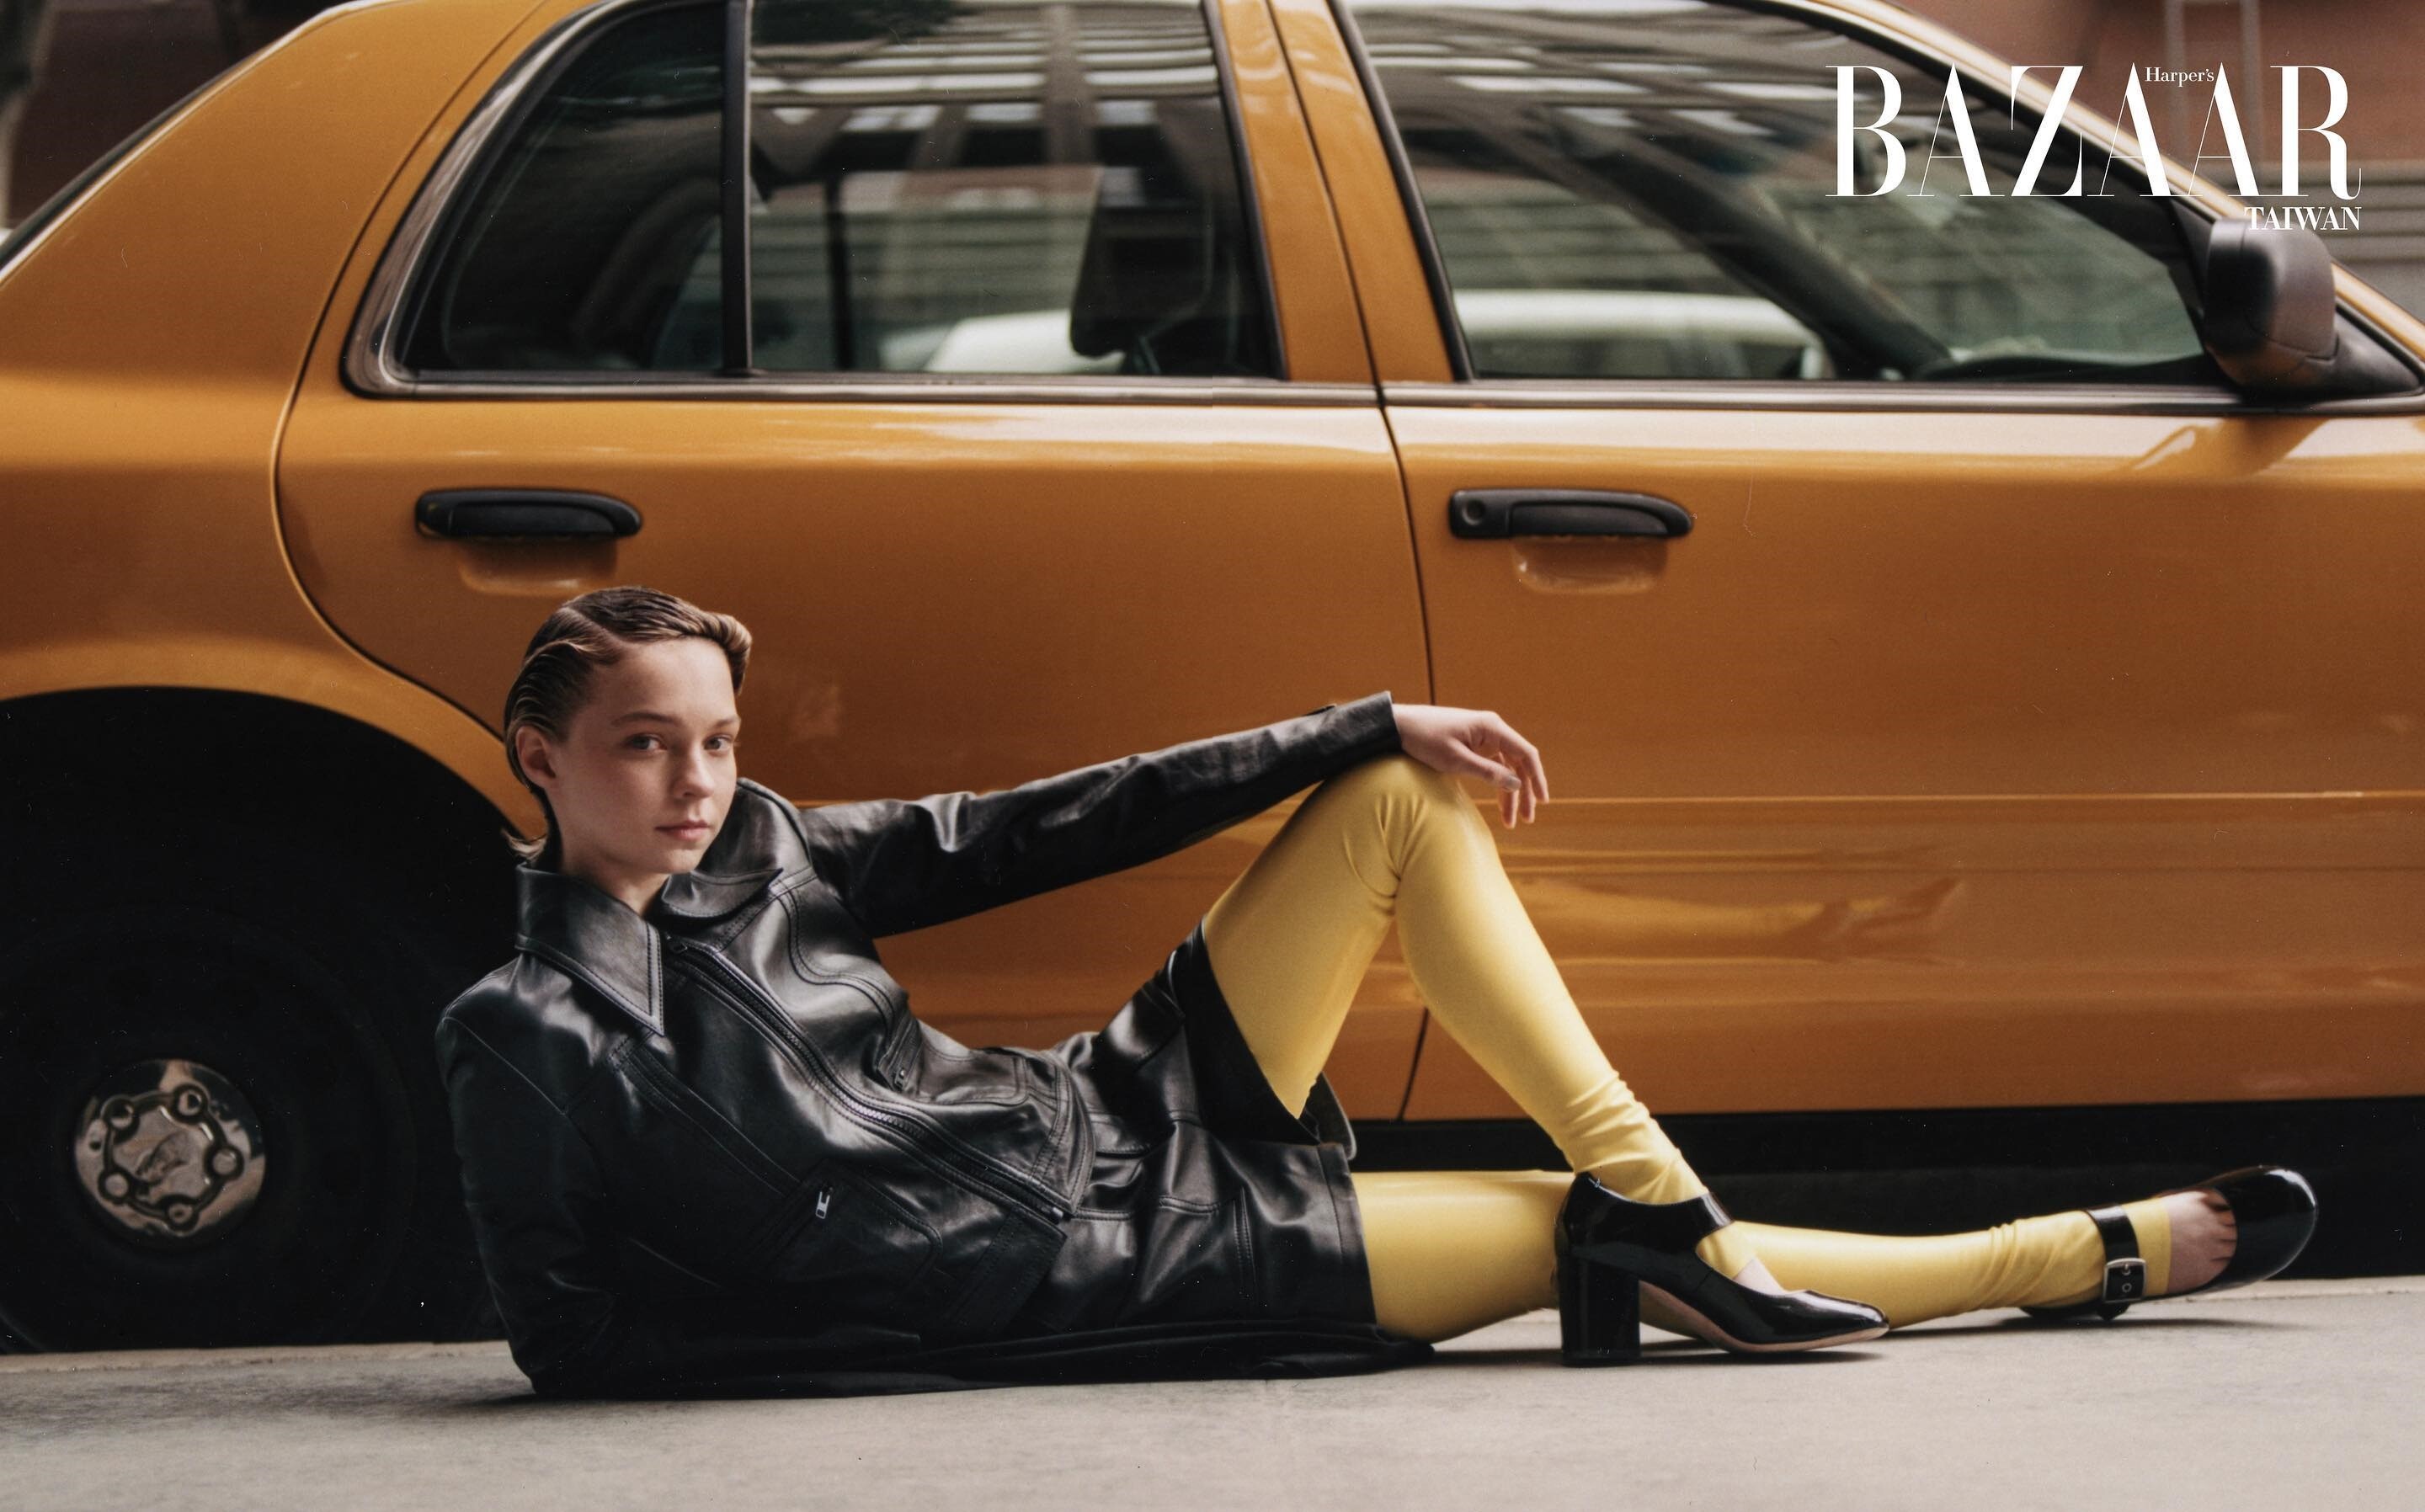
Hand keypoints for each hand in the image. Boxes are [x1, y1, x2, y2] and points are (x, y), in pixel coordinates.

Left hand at [1392, 703, 1548, 827]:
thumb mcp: (1455, 760)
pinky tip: (1501, 805)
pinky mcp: (1474, 746)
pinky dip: (1497, 785)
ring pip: (1507, 768)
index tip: (1543, 800)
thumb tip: (1516, 784)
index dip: (1537, 778)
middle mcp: (1493, 730)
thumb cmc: (1425, 739)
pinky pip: (1494, 767)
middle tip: (1527, 819)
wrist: (1400, 726)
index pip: (1525, 753)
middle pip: (1519, 763)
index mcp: (1492, 728)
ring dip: (1511, 793)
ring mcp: (1484, 738)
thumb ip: (1487, 772)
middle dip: (1525, 792)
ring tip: (1512, 821)